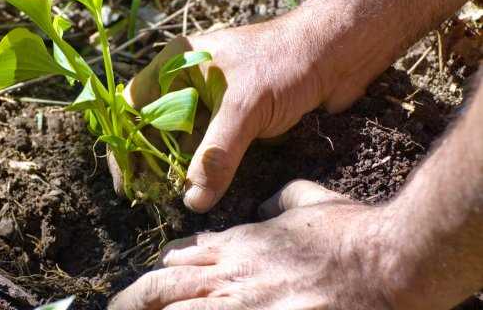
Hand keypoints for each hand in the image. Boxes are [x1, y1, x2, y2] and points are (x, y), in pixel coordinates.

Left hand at [109, 180, 397, 309]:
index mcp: (238, 243)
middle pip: (165, 287)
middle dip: (134, 300)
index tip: (150, 283)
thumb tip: (264, 207)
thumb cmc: (349, 231)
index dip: (160, 272)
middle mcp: (230, 273)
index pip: (182, 257)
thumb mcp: (309, 200)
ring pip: (177, 309)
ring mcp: (242, 302)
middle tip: (114, 309)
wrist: (385, 262)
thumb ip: (279, 200)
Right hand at [111, 15, 349, 212]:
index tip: (128, 181)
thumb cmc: (286, 62)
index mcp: (177, 62)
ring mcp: (213, 98)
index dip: (125, 143)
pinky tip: (205, 188)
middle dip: (153, 162)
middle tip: (155, 196)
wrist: (338, 52)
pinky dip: (206, 166)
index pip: (133, 105)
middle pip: (155, 127)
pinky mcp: (235, 115)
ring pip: (184, 139)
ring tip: (180, 197)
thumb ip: (216, 154)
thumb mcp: (245, 107)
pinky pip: (211, 145)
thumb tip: (194, 200)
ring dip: (181, 168)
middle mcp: (188, 80)